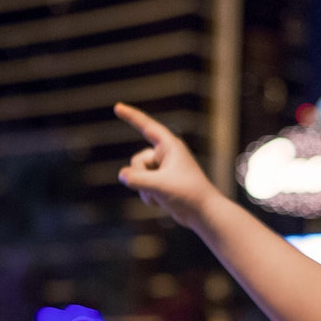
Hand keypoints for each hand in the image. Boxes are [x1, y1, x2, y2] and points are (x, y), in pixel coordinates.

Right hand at [114, 102, 222, 228]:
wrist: (203, 213)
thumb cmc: (188, 194)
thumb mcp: (159, 185)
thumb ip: (137, 179)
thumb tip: (122, 175)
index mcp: (170, 146)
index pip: (147, 127)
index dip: (131, 116)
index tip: (117, 107)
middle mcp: (166, 154)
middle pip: (137, 160)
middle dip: (140, 177)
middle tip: (157, 187)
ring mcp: (163, 169)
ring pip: (138, 175)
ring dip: (144, 189)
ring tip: (162, 197)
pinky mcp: (161, 182)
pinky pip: (143, 185)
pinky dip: (147, 195)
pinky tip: (160, 202)